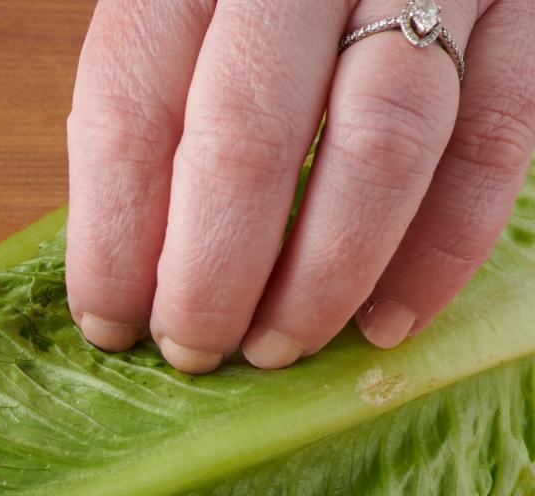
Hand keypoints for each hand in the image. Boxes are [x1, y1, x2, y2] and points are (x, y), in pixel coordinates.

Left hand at [66, 0, 534, 371]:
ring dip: (324, 275)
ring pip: (382, 146)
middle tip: (195, 352)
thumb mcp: (177, 13)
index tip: (110, 327)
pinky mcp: (521, 9)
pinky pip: (493, 140)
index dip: (114, 241)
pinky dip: (441, 249)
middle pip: (247, 139)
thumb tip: (118, 277)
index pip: (132, 115)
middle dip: (213, 276)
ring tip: (279, 348)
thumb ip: (148, 111)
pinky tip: (386, 320)